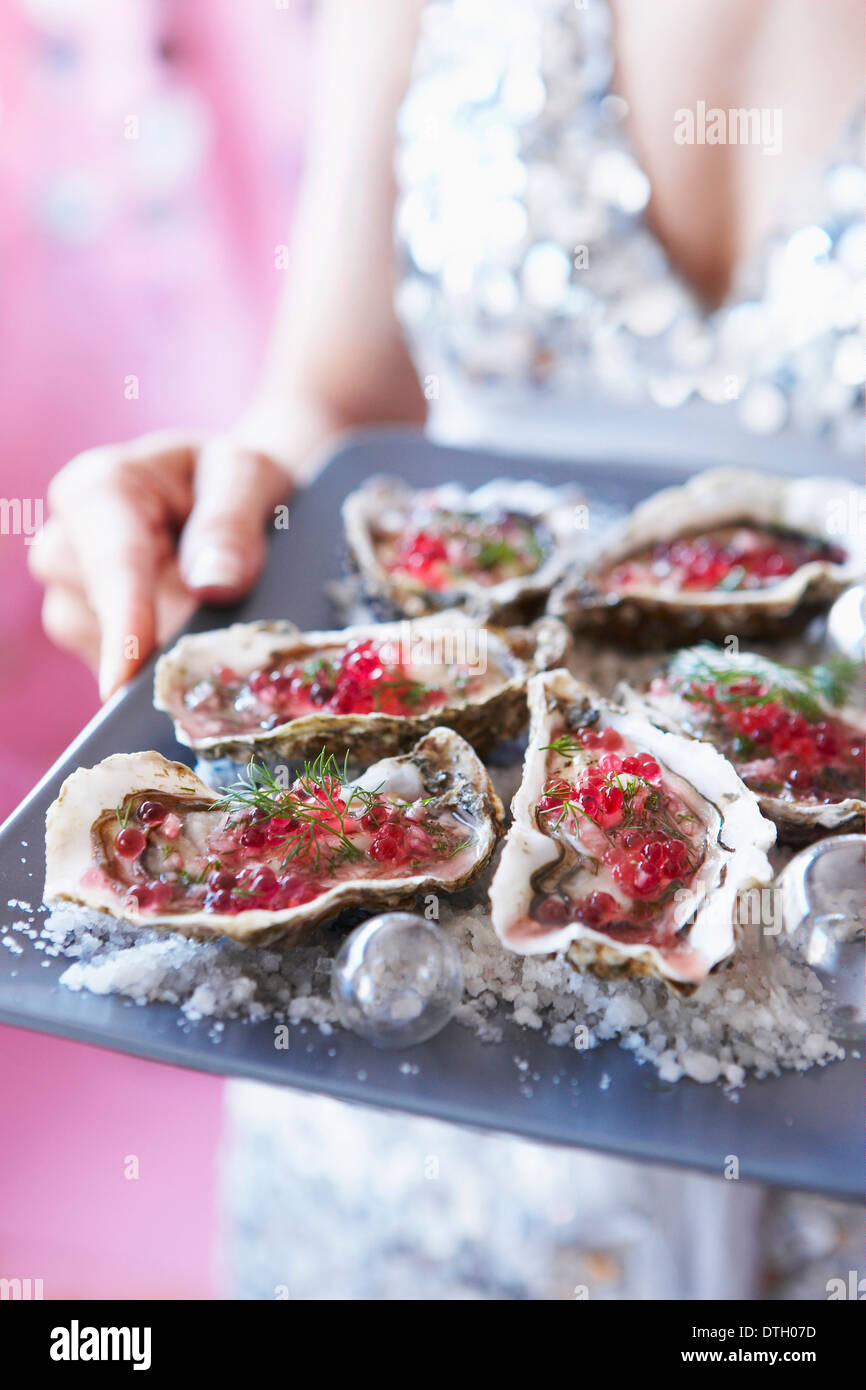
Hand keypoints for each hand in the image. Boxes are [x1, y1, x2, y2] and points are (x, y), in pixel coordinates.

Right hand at [29, 430, 291, 699]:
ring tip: (213, 607)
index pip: (111, 564)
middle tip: (234, 617)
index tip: (126, 678)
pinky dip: (164, 664)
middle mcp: (66, 546)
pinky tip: (193, 634)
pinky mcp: (89, 639)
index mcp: (96, 490)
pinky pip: (122, 672)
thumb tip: (212, 585)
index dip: (124, 623)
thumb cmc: (231, 478)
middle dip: (172, 631)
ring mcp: (71, 598)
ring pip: (111, 653)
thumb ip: (231, 522)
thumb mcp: (247, 475)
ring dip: (170, 647)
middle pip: (105, 617)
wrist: (228, 498)